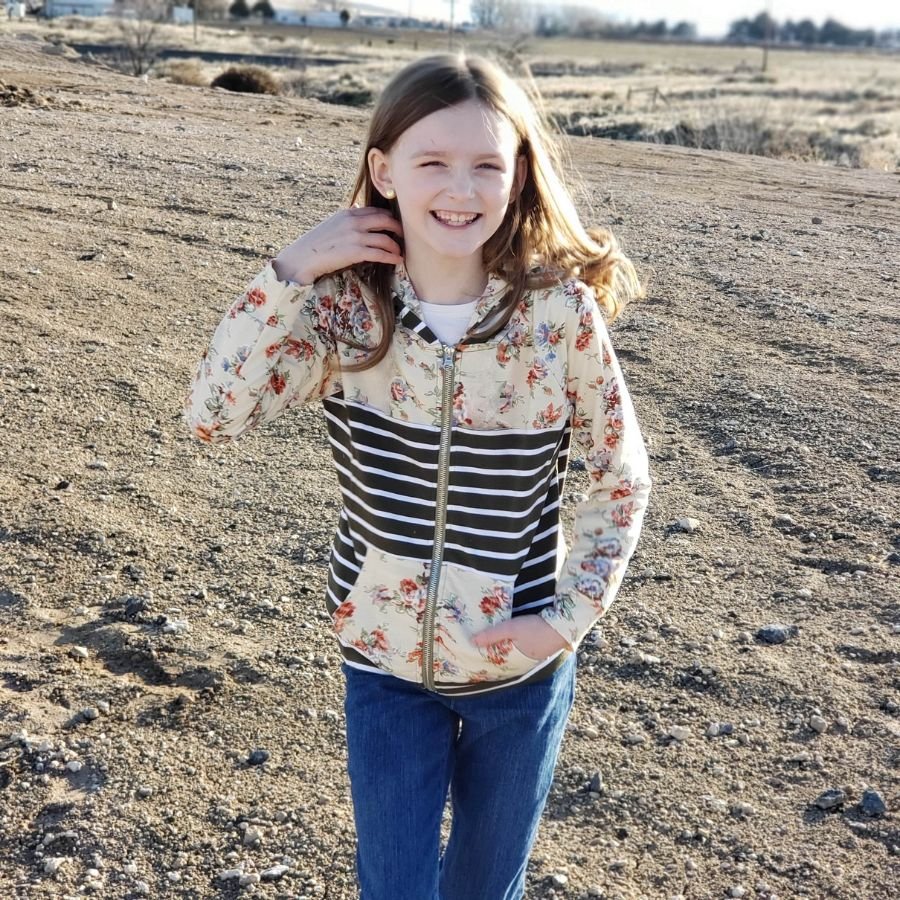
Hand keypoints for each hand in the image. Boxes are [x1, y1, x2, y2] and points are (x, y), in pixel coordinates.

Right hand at [273, 206, 403, 285]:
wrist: (303, 257)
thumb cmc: (316, 244)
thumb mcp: (333, 224)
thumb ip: (348, 219)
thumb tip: (359, 211)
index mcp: (348, 213)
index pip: (376, 211)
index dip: (389, 218)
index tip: (395, 225)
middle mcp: (353, 222)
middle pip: (385, 220)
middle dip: (397, 228)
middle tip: (403, 236)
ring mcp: (355, 236)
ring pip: (385, 239)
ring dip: (395, 246)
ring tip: (400, 253)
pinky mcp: (355, 252)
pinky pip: (380, 253)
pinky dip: (391, 257)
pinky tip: (397, 261)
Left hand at [471, 614, 570, 660]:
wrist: (562, 626)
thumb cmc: (535, 628)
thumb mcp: (511, 628)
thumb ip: (492, 635)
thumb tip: (472, 641)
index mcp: (516, 662)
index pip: (496, 664)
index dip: (485, 659)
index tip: (474, 654)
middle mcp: (524, 663)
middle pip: (505, 660)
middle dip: (494, 655)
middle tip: (481, 647)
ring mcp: (533, 657)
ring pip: (514, 655)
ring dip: (505, 650)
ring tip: (493, 643)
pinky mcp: (540, 650)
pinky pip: (523, 651)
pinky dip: (515, 647)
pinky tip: (512, 640)